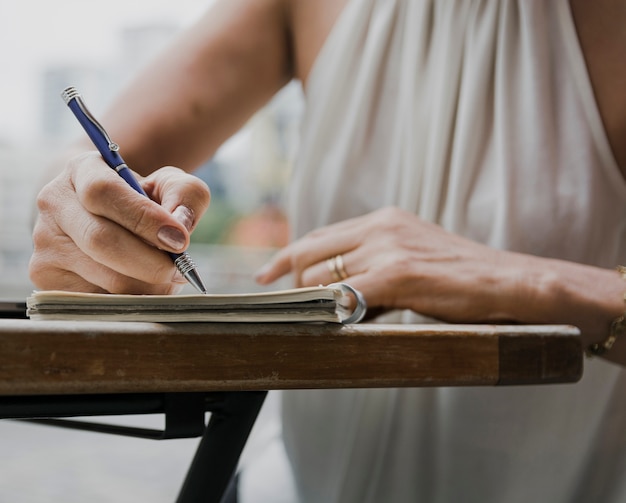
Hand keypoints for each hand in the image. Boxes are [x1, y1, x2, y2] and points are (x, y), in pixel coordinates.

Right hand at [29, 152, 210, 293]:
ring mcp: (45, 243)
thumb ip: (185, 194)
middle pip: (101, 240)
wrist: (107, 217)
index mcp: (82, 171)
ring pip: (103, 277)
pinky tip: (143, 288)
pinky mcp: (46, 277)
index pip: (103, 192)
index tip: (180, 240)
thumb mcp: (169, 185)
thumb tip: (180, 226)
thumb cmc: (143, 200)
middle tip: (181, 270)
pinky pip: (97, 300)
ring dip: (147, 286)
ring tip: (166, 279)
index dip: (144, 219)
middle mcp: (54, 203)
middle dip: (150, 262)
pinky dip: (131, 301)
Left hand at [255, 207, 523, 322]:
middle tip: (294, 305)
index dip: (287, 256)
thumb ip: (375, 257)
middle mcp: (380, 227)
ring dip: (314, 300)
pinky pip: (347, 293)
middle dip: (294, 283)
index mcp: (382, 219)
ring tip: (321, 317)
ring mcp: (388, 248)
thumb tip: (339, 282)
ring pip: (323, 275)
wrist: (506, 280)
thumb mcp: (411, 252)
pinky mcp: (398, 273)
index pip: (319, 236)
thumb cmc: (460, 275)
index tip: (266, 274)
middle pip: (311, 253)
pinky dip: (333, 309)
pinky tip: (334, 321)